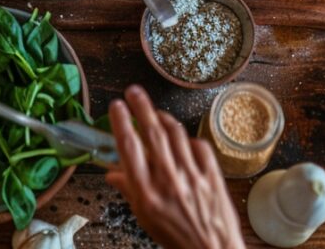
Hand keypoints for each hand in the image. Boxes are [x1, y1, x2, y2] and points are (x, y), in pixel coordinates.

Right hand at [107, 85, 244, 248]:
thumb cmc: (176, 238)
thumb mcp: (145, 219)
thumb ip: (129, 191)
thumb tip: (111, 172)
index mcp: (147, 193)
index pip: (129, 148)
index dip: (121, 122)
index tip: (116, 106)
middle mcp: (168, 180)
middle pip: (153, 133)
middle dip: (142, 107)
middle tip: (134, 91)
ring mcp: (192, 176)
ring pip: (176, 134)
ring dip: (164, 118)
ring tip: (156, 112)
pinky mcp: (213, 176)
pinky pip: (200, 146)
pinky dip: (189, 139)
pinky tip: (184, 139)